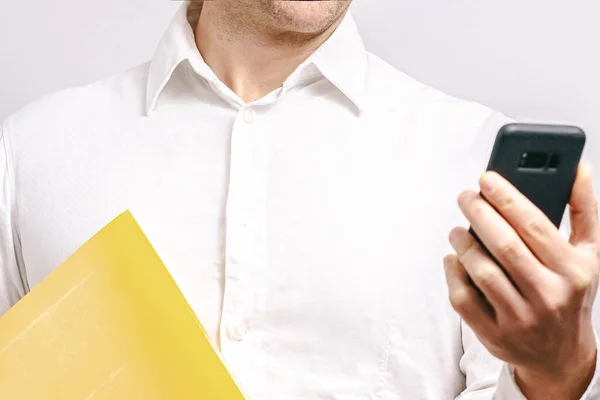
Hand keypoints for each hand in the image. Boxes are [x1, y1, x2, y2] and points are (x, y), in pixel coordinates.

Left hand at [444, 163, 599, 398]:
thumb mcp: (588, 254)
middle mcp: (548, 295)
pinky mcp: (493, 333)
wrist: (560, 354)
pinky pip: (463, 297)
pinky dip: (453, 273)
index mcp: (572, 271)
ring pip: (482, 271)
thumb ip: (583, 209)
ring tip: (457, 230)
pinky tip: (453, 259)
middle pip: (505, 246)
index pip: (535, 227)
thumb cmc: (569, 292)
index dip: (508, 198)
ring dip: (463, 243)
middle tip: (465, 196)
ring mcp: (520, 318)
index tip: (486, 178)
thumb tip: (577, 166)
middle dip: (479, 214)